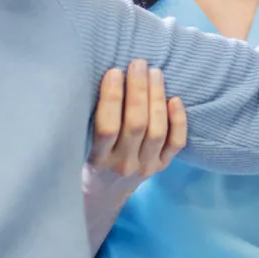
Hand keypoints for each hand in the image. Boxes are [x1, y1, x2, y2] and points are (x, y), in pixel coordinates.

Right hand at [89, 59, 186, 180]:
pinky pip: (176, 143)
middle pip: (137, 125)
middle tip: (138, 64)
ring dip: (157, 98)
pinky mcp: (161, 167)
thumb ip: (90, 119)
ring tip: (155, 73)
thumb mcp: (79, 143)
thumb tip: (106, 77)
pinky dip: (179, 121)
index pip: (107, 127)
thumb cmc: (86, 157)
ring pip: (157, 131)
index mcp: (98, 159)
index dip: (112, 98)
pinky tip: (175, 99)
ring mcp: (146, 167)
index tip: (114, 72)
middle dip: (138, 90)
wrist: (104, 193)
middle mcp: (124, 164)